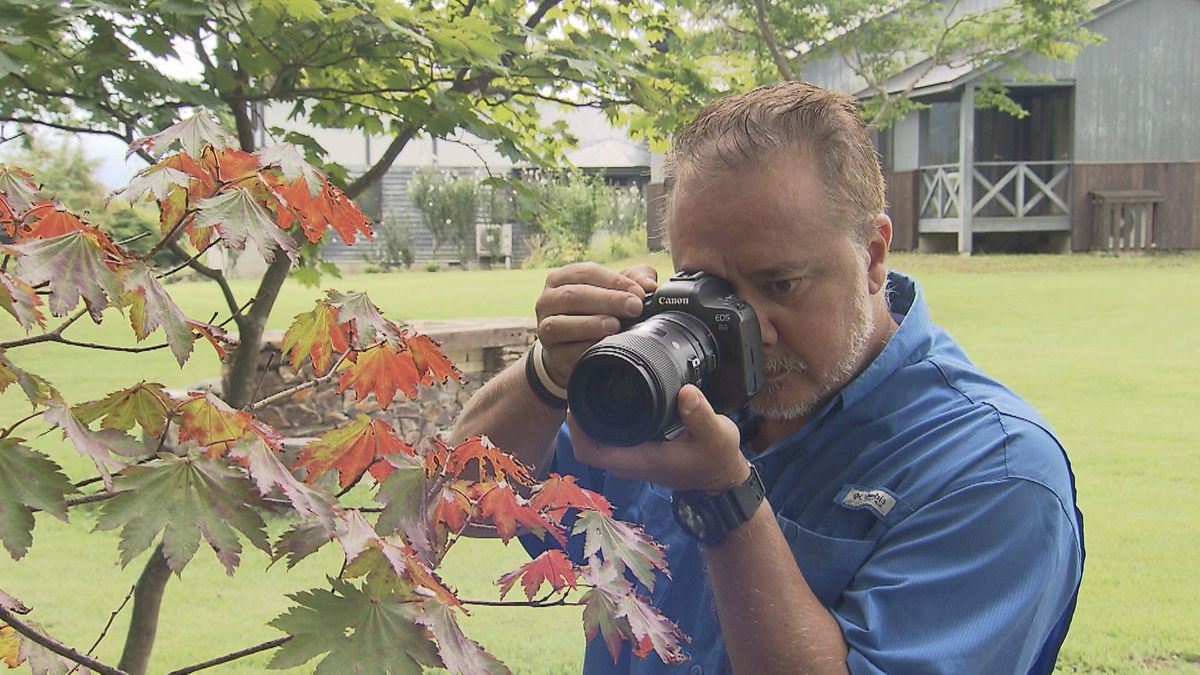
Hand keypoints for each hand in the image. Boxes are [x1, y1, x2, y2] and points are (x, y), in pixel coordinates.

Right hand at [535, 262, 657, 386]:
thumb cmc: (595, 311)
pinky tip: (601, 347)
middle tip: (634, 307)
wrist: (573, 348)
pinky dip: (584, 349)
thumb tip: (649, 284)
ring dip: (590, 324)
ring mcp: (545, 329)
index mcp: (561, 278)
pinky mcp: (552, 355)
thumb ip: (633, 279)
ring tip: (614, 326)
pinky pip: (565, 352)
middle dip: (608, 301)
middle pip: (574, 296)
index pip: (586, 272)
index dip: (614, 281)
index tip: (638, 292)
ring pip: (560, 324)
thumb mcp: (613, 290)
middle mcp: (547, 301)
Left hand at [567, 384, 749, 492]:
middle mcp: (628, 461)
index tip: (577, 400)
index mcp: (639, 459)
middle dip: (579, 414)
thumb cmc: (716, 459)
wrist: (719, 477)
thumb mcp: (717, 435)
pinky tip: (609, 396)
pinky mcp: (635, 451)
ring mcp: (630, 457)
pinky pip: (608, 436)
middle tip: (582, 381)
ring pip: (596, 439)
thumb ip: (701, 415)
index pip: (590, 451)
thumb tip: (686, 392)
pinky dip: (603, 418)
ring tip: (593, 383)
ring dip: (589, 415)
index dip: (576, 428)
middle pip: (586, 442)